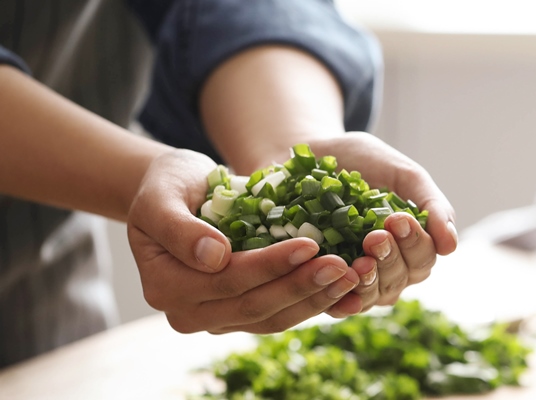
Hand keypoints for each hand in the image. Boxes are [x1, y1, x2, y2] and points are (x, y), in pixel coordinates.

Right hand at [127, 149, 358, 333]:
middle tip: (344, 267)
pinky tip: (340, 289)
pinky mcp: (238, 313)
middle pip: (253, 306)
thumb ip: (178, 228)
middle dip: (301, 287)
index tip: (310, 244)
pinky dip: (309, 302)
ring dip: (313, 300)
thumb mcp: (161, 195)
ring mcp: (215, 316)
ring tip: (351, 278)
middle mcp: (188, 312)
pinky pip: (277, 314)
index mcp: (165, 286)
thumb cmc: (167, 186)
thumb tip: (215, 258)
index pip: (227, 280)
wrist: (177, 193)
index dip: (270, 265)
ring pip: (271, 318)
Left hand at [306, 132, 457, 316]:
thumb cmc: (361, 161)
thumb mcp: (402, 174)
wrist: (311, 153)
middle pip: (400, 279)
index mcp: (408, 242)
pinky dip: (341, 298)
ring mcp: (355, 274)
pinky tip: (339, 284)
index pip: (422, 258)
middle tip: (375, 236)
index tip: (397, 219)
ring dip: (370, 281)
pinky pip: (336, 302)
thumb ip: (431, 205)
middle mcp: (385, 264)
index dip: (414, 243)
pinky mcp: (323, 279)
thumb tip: (451, 246)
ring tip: (360, 261)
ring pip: (373, 295)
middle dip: (391, 259)